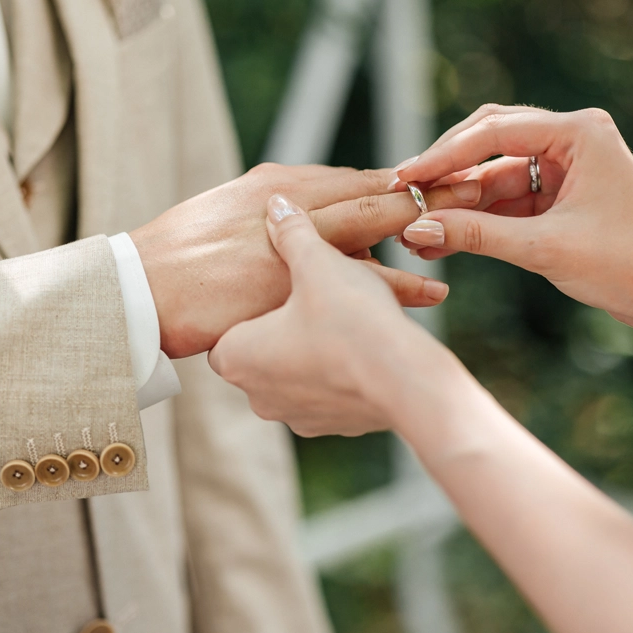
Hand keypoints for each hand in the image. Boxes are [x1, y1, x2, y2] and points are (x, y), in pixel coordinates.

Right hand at [133, 163, 475, 357]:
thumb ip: (272, 217)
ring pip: (374, 228)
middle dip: (430, 189)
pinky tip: (432, 290)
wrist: (140, 290)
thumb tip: (301, 225)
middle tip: (479, 184)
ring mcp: (292, 242)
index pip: (352, 178)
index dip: (399, 180)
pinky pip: (358, 282)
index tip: (441, 176)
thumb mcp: (226, 218)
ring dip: (425, 227)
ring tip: (466, 228)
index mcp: (276, 185)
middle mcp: (290, 203)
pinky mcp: (291, 283)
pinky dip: (399, 283)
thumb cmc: (176, 257)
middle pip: (374, 193)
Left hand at [208, 194, 465, 436]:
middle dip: (286, 325)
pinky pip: (331, 392)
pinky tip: (367, 346)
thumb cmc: (351, 319)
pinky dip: (343, 371)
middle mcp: (258, 396)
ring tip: (346, 319)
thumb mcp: (317, 263)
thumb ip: (292, 233)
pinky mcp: (335, 427)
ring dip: (316, 348)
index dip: (253, 302)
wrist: (405, 380)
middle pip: (262, 349)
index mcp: (236, 358)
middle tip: (315, 297)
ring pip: (298, 372)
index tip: (279, 286)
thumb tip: (278, 205)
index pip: (227, 325)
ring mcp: (297, 418)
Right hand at [392, 105, 632, 338]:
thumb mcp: (542, 248)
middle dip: (445, 171)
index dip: (444, 155)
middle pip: (487, 141)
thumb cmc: (624, 266)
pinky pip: (502, 199)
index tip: (406, 177)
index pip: (495, 131)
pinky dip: (473, 218)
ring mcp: (561, 166)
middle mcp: (570, 139)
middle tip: (404, 191)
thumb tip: (416, 226)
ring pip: (489, 174)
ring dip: (454, 202)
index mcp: (580, 133)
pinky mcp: (553, 194)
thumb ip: (476, 234)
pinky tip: (438, 239)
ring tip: (414, 229)